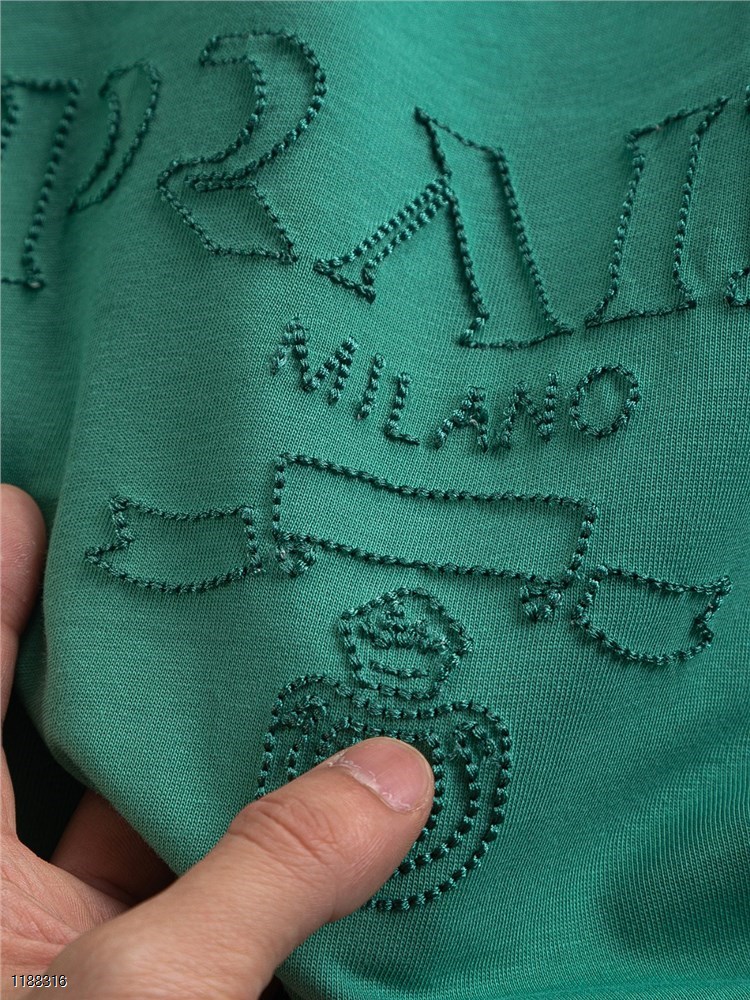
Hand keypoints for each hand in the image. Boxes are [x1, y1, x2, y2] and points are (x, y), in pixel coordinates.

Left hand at [1, 484, 434, 997]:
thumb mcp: (156, 986)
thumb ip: (266, 875)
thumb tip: (392, 775)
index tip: (30, 508)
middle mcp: (38, 903)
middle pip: (90, 741)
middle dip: (148, 657)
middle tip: (208, 568)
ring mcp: (115, 942)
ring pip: (176, 816)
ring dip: (240, 757)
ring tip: (303, 669)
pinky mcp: (188, 984)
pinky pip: (240, 890)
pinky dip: (290, 847)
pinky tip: (347, 794)